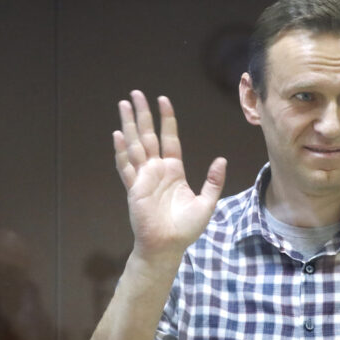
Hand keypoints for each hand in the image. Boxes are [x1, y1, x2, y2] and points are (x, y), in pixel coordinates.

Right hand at [114, 91, 226, 260]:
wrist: (168, 246)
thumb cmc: (186, 228)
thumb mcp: (206, 203)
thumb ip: (213, 181)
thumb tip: (221, 160)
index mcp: (174, 170)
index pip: (169, 138)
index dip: (166, 119)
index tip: (163, 99)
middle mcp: (157, 170)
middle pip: (148, 135)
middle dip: (143, 114)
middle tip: (135, 93)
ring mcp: (144, 177)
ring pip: (135, 145)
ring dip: (129, 124)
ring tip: (123, 105)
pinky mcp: (134, 188)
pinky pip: (126, 166)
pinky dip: (121, 151)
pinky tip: (118, 135)